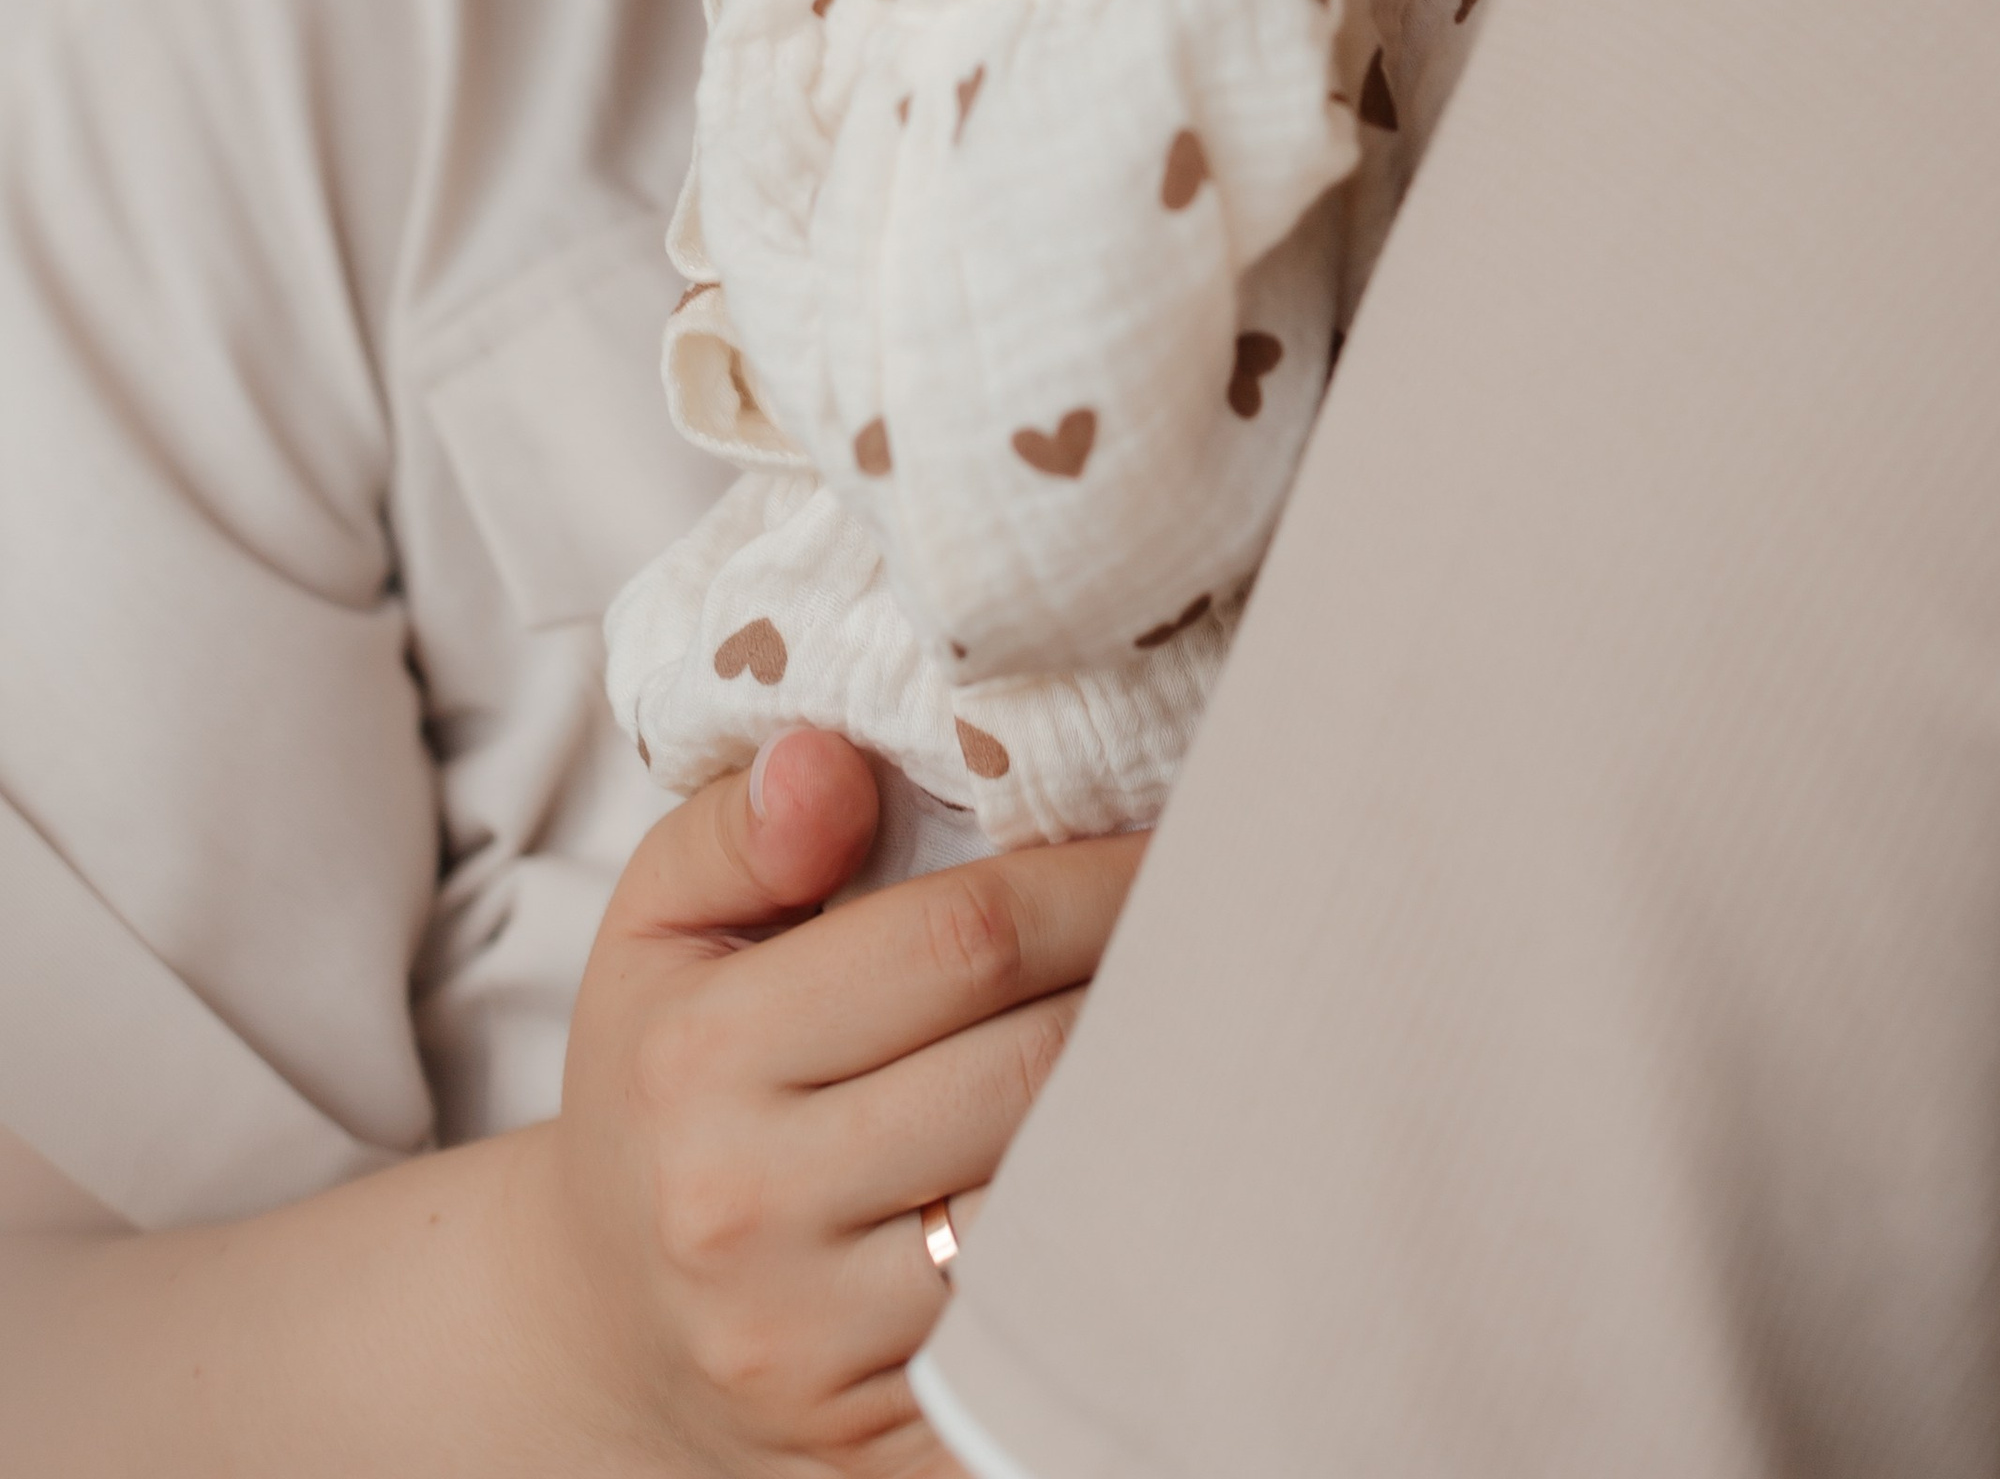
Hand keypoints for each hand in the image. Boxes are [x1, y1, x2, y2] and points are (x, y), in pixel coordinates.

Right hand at [534, 727, 1142, 1471]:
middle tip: (1223, 933)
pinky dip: (1108, 1253)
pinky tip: (1152, 1180)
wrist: (607, 1312)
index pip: (963, 941)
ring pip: (1053, 1211)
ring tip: (1211, 1039)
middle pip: (1031, 1073)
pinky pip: (1036, 1335)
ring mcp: (816, 1345)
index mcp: (702, 1057)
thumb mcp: (660, 926)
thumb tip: (834, 759)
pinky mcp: (878, 1443)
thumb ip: (744, 825)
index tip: (1174, 844)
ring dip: (1149, 1118)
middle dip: (1151, 987)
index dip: (1093, 881)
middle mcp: (748, 1209)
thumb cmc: (664, 1076)